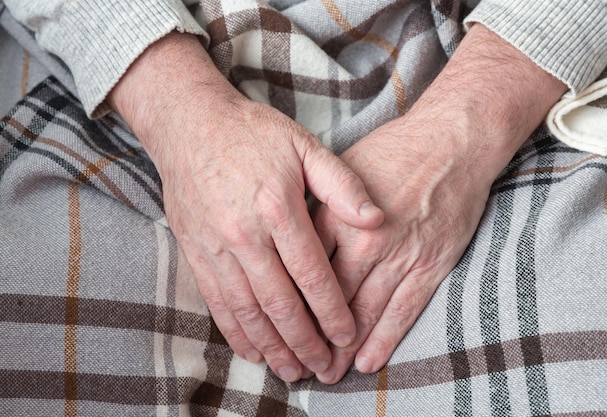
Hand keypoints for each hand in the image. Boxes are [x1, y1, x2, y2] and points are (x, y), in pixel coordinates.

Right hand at [107, 32, 383, 381]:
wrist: (190, 123)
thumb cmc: (253, 133)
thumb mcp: (304, 146)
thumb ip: (342, 185)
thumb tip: (376, 220)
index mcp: (278, 208)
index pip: (312, 275)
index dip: (332, 312)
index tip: (348, 336)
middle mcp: (245, 235)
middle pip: (280, 303)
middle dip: (305, 341)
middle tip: (324, 368)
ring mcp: (216, 247)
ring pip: (247, 311)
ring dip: (272, 347)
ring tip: (292, 371)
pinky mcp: (195, 252)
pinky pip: (216, 302)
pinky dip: (235, 332)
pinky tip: (251, 351)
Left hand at [313, 24, 567, 383]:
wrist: (452, 142)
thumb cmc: (393, 152)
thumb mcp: (341, 171)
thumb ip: (317, 209)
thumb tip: (291, 240)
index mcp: (336, 215)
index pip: (303, 272)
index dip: (288, 306)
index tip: (275, 329)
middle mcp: (365, 240)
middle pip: (329, 299)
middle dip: (311, 337)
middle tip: (295, 365)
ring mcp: (400, 255)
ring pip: (364, 313)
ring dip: (343, 349)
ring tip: (326, 373)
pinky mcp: (429, 265)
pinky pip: (402, 311)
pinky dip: (383, 339)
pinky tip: (366, 362)